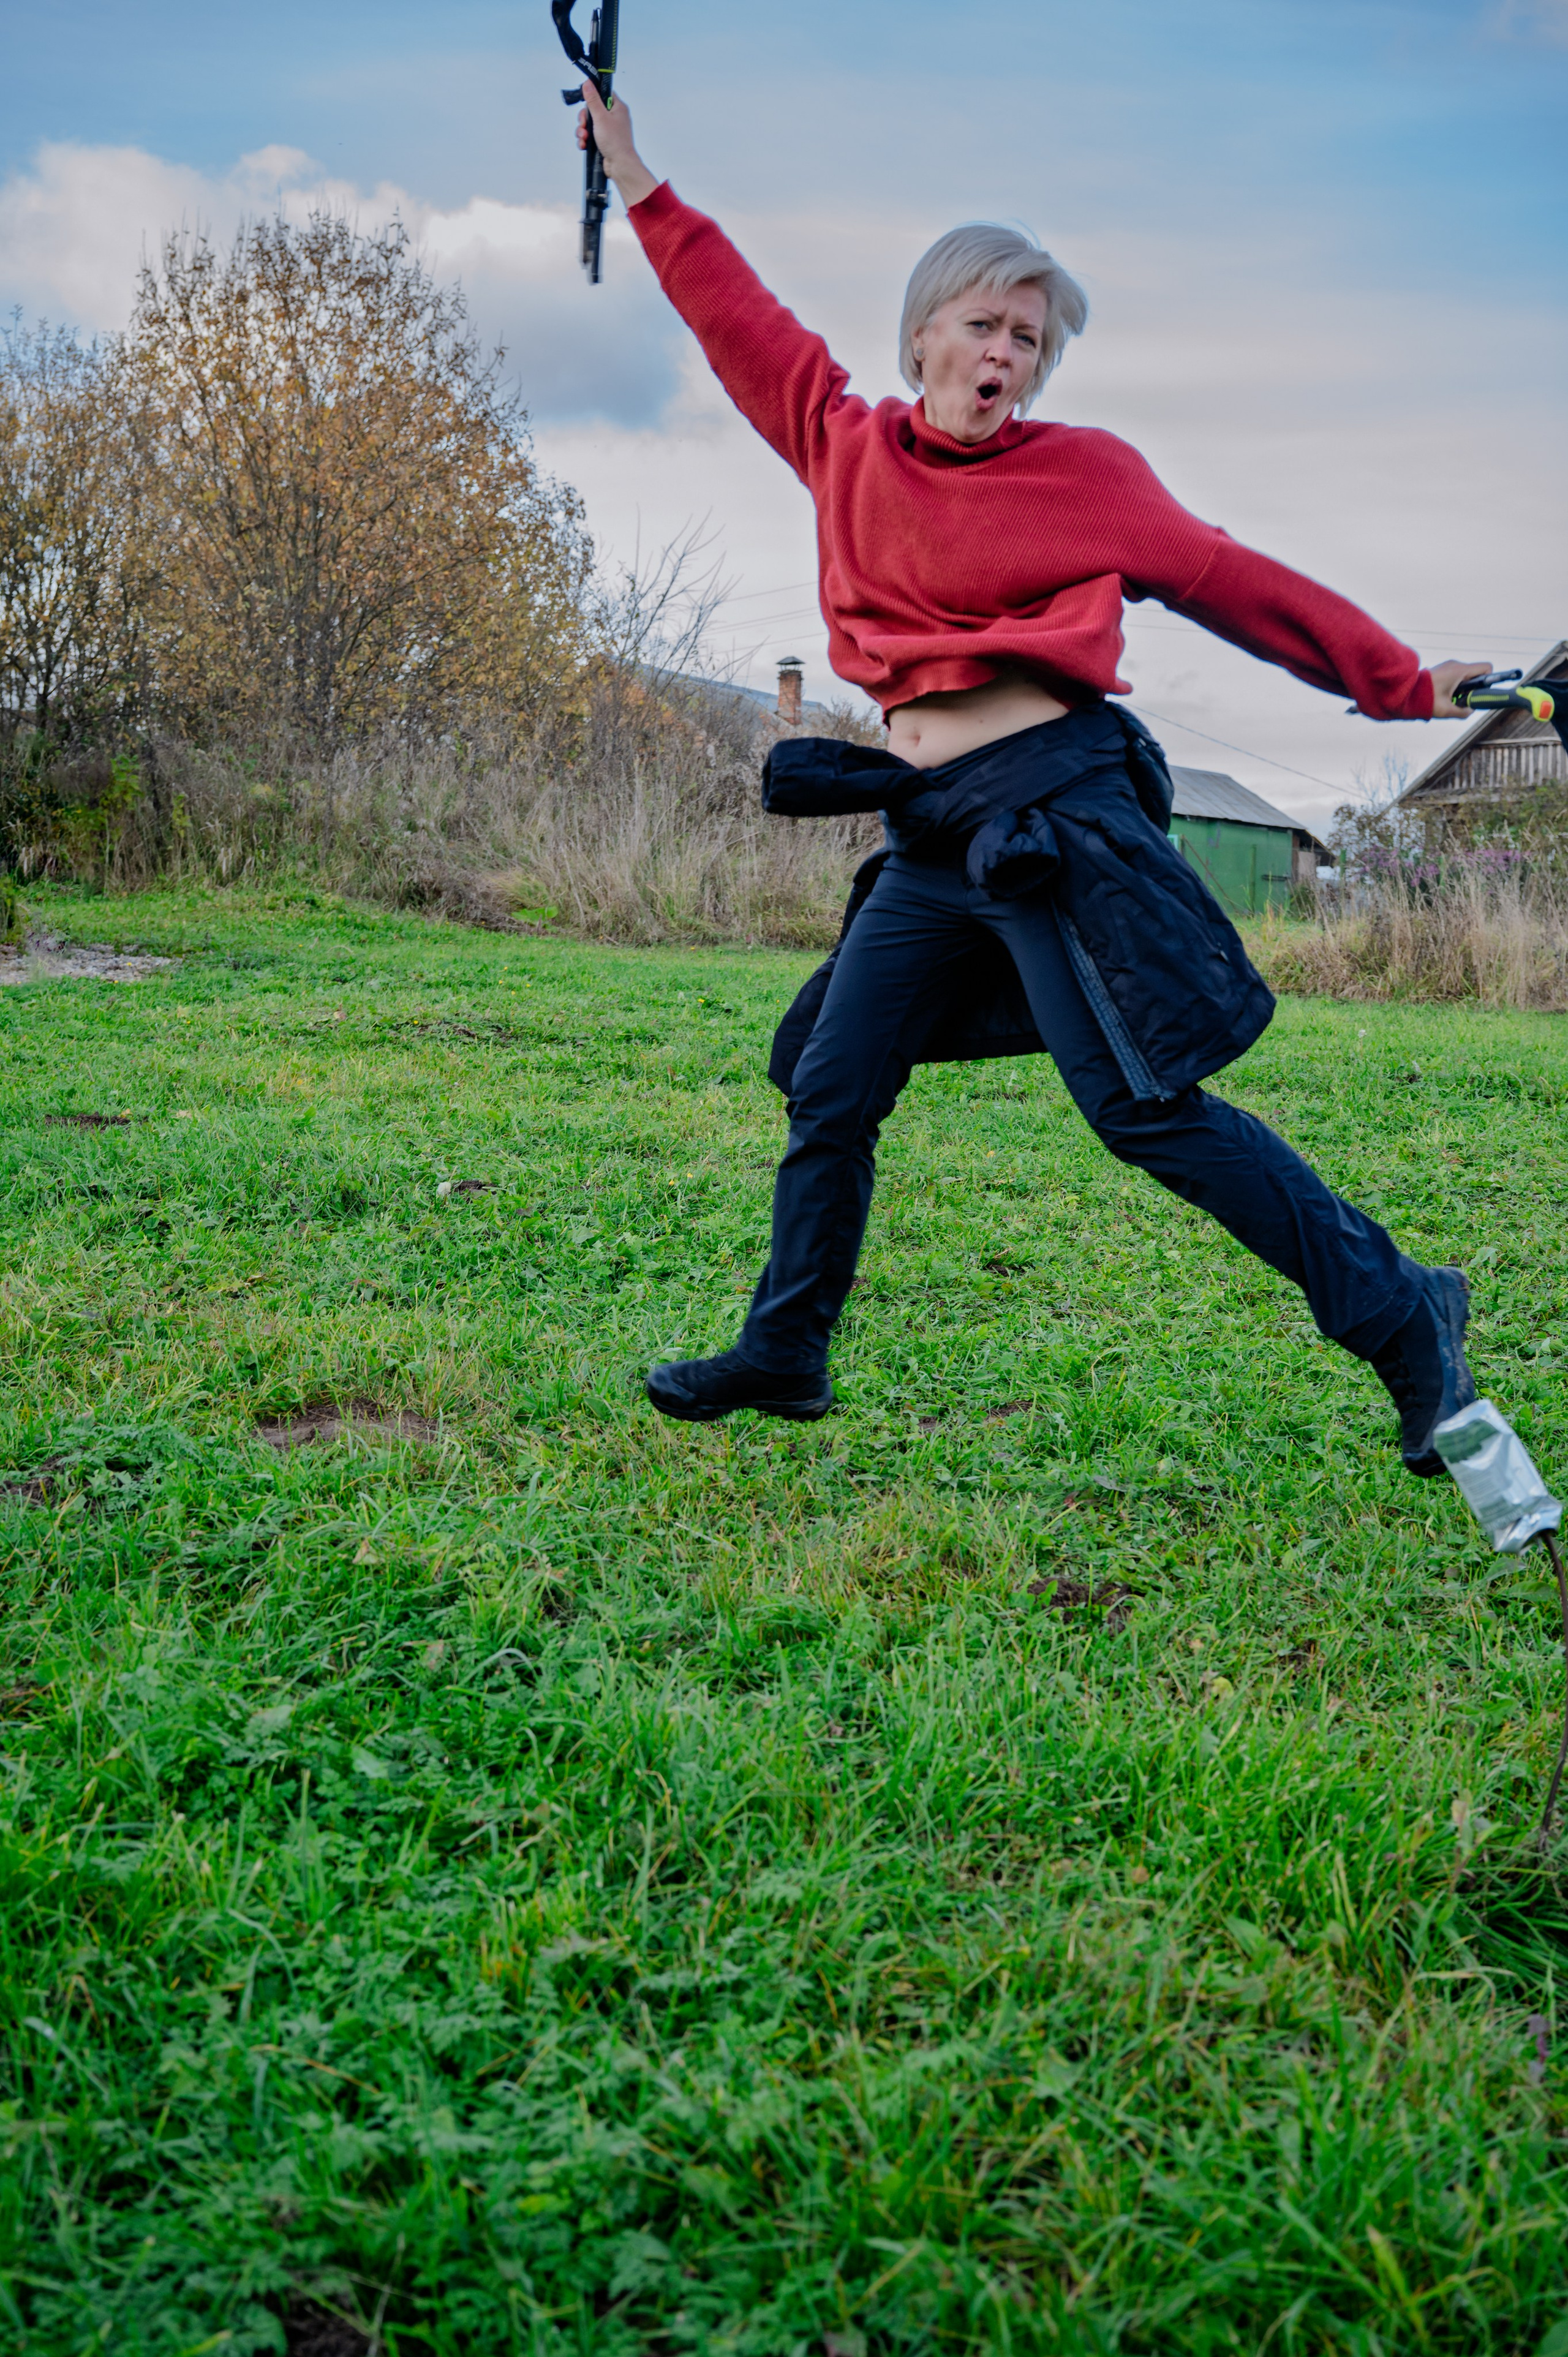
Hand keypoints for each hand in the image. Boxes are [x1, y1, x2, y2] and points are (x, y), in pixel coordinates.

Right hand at [577, 80, 658, 208]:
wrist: (620, 166)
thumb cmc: (615, 141)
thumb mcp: (601, 117)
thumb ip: (593, 100)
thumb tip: (587, 82)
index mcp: (618, 107)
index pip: (603, 94)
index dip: (592, 97)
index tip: (586, 103)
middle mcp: (614, 117)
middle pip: (593, 110)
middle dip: (584, 119)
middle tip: (583, 125)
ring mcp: (609, 130)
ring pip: (589, 124)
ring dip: (582, 131)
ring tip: (584, 138)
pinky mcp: (604, 141)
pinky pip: (590, 136)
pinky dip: (585, 140)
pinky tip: (584, 145)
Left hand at [1429, 658, 1492, 718]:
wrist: (1404, 692)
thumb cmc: (1424, 699)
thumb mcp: (1446, 710)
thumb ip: (1463, 712)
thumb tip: (1471, 710)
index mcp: (1460, 670)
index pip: (1486, 667)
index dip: (1489, 680)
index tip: (1481, 692)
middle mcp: (1455, 664)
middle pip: (1476, 673)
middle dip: (1473, 688)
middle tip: (1463, 700)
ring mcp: (1448, 665)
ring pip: (1465, 676)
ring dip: (1463, 688)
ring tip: (1451, 699)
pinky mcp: (1442, 669)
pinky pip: (1455, 676)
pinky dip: (1455, 686)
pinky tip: (1445, 696)